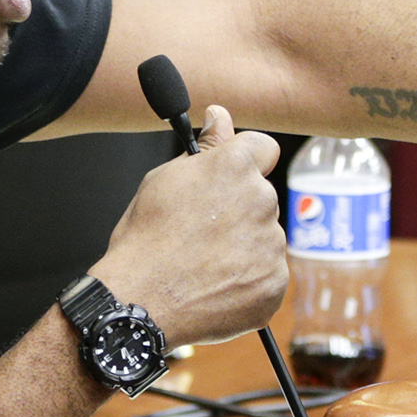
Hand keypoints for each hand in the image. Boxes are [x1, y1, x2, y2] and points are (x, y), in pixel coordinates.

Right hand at [91, 105, 285, 348]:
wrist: (140, 301)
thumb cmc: (144, 240)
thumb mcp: (165, 180)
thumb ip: (205, 147)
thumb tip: (220, 116)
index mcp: (234, 167)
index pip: (264, 147)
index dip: (247, 161)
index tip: (232, 179)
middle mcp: (261, 200)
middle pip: (261, 197)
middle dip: (239, 210)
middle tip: (201, 232)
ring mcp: (272, 244)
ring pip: (265, 237)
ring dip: (243, 247)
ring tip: (203, 264)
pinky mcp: (275, 282)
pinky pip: (267, 274)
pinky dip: (248, 281)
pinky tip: (215, 286)